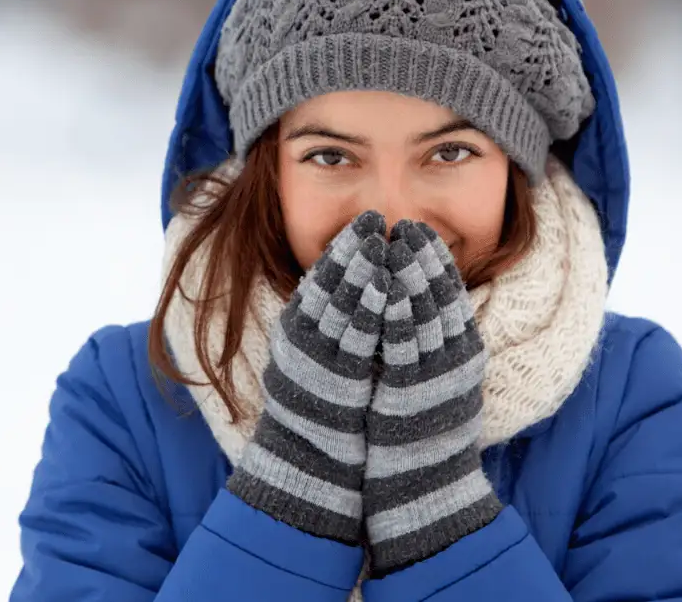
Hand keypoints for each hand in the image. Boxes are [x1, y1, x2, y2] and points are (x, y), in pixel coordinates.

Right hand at [227, 211, 390, 543]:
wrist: (309, 463)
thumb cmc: (317, 411)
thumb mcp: (310, 360)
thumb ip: (324, 325)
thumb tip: (349, 290)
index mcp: (295, 330)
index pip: (320, 276)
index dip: (343, 246)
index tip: (364, 221)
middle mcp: (302, 339)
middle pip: (330, 282)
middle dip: (354, 247)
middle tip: (374, 218)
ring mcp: (319, 357)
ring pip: (342, 302)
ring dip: (364, 268)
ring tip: (382, 240)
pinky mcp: (339, 378)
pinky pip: (358, 335)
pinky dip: (371, 306)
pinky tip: (386, 285)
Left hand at [363, 220, 501, 574]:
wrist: (424, 488)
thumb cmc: (423, 435)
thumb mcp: (437, 382)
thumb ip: (433, 346)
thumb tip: (416, 308)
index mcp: (464, 355)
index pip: (452, 295)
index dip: (436, 261)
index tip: (420, 231)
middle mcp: (455, 361)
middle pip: (441, 297)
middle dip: (423, 257)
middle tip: (407, 225)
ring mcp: (435, 376)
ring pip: (424, 313)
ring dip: (409, 274)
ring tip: (394, 241)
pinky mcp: (411, 392)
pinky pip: (403, 343)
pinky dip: (395, 311)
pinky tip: (384, 286)